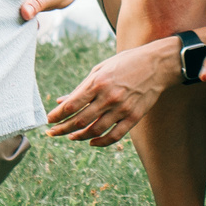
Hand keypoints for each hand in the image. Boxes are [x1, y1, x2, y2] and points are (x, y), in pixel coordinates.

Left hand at [46, 39, 181, 146]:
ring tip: (70, 137)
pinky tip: (92, 142)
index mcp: (98, 82)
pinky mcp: (133, 117)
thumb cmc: (126, 63)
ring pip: (95, 130)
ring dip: (79, 136)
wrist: (157, 64)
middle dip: (62, 129)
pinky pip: (114, 135)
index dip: (57, 116)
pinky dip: (101, 142)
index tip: (48, 120)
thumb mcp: (101, 68)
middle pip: (79, 120)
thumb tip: (62, 101)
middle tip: (52, 133)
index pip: (71, 105)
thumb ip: (82, 87)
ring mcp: (122, 109)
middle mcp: (108, 97)